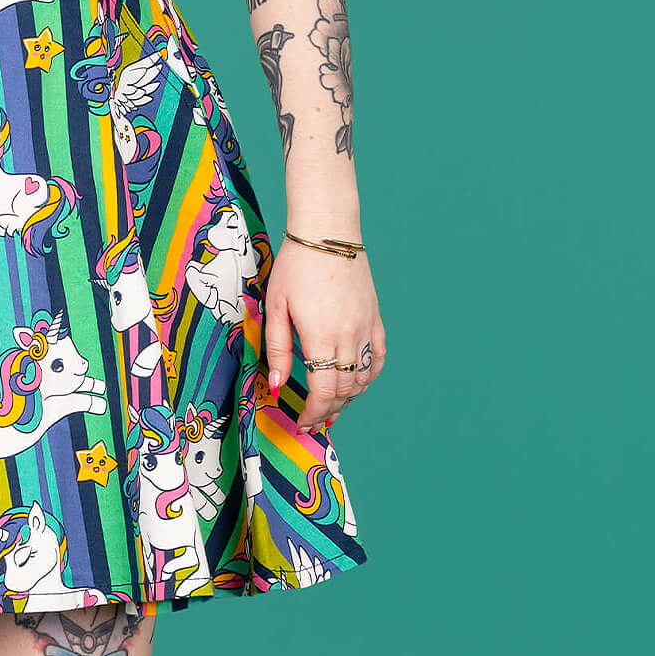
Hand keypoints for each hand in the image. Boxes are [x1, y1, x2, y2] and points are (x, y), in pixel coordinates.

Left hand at [261, 241, 384, 439]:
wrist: (327, 232)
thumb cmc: (295, 266)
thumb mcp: (275, 307)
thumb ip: (278, 350)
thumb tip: (277, 386)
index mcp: (321, 337)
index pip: (323, 392)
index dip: (313, 414)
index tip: (302, 423)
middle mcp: (349, 336)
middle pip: (344, 390)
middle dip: (328, 411)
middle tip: (313, 420)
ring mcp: (366, 327)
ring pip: (363, 378)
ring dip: (347, 398)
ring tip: (330, 406)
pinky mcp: (375, 317)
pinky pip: (378, 357)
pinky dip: (369, 377)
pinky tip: (356, 383)